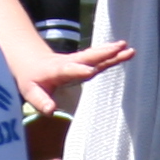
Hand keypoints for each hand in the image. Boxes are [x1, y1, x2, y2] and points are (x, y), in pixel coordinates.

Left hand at [14, 37, 132, 116]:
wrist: (32, 61)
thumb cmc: (32, 80)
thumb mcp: (30, 93)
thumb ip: (40, 101)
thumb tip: (51, 111)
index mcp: (56, 70)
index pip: (69, 70)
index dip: (78, 71)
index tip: (90, 71)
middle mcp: (69, 62)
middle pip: (88, 57)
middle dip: (103, 53)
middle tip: (119, 48)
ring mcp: (78, 60)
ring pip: (96, 55)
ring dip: (111, 51)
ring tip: (128, 48)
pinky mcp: (84, 61)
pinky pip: (98, 57)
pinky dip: (111, 54)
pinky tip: (124, 50)